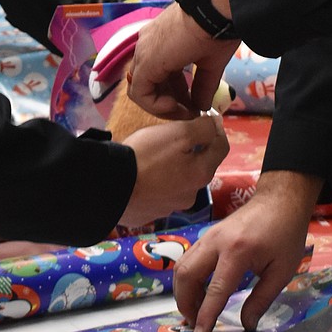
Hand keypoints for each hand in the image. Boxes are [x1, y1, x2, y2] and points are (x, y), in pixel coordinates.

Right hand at [120, 113, 228, 227]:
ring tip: (152, 158)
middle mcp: (192, 194)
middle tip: (172, 137)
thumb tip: (216, 124)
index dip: (216, 129)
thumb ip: (203, 128)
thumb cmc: (145, 156)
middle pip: (200, 165)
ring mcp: (171, 207)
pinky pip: (159, 194)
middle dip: (192, 150)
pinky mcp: (151, 213)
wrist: (109, 187)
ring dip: (173, 168)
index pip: (222, 146)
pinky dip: (156, 183)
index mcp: (202, 173)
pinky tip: (141, 176)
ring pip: (179, 181)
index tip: (205, 118)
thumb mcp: (177, 133)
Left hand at [127, 4, 237, 119]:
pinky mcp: (145, 62)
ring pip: (142, 90)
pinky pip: (140, 93)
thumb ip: (202, 86)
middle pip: (149, 84)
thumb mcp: (209, 63)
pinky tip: (178, 106)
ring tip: (187, 111)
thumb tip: (203, 106)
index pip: (159, 75)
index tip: (194, 103)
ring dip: (164, 107)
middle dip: (170, 102)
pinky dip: (157, 106)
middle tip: (191, 111)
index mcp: (160, 42)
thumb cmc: (216, 29)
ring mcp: (144, 53)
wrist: (215, 11)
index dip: (176, 94)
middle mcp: (147, 46)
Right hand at [174, 170, 320, 331]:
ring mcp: (208, 236)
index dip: (206, 315)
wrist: (279, 201)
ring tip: (194, 311)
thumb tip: (247, 325)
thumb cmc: (285, 234)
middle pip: (186, 275)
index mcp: (238, 252)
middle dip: (185, 303)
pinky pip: (188, 258)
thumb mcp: (282, 271)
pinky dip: (187, 279)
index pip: (215, 290)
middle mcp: (216, 242)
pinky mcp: (207, 236)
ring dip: (182, 292)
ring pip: (182, 266)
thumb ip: (262, 299)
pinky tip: (198, 293)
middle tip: (194, 323)